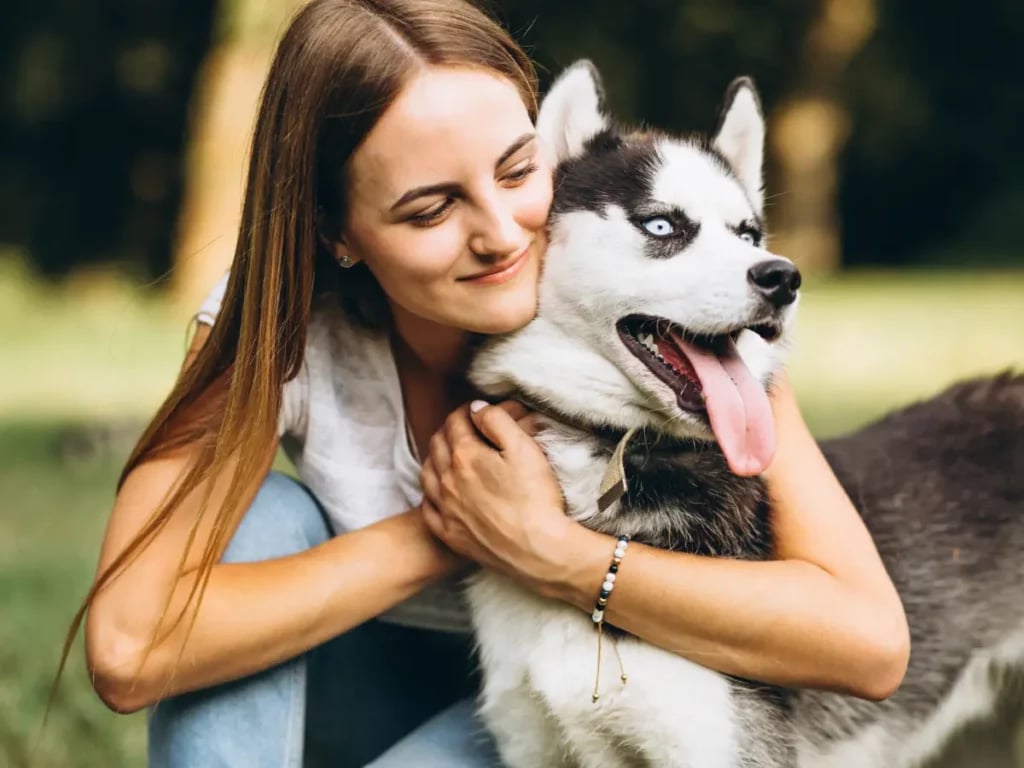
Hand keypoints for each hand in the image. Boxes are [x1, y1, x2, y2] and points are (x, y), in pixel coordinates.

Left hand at [419, 400, 570, 588]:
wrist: (539, 550)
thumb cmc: (536, 498)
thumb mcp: (524, 447)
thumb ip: (497, 421)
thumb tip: (476, 409)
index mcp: (465, 456)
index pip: (456, 421)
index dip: (467, 411)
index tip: (478, 411)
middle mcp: (448, 481)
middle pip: (438, 444)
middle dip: (449, 430)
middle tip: (464, 428)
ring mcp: (446, 509)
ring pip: (428, 474)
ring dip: (435, 458)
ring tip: (448, 455)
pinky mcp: (450, 534)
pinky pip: (428, 509)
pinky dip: (431, 494)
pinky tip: (440, 492)